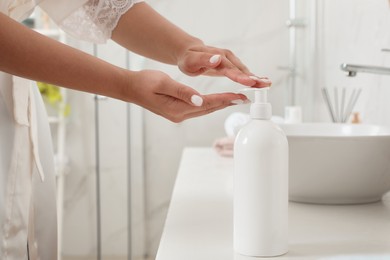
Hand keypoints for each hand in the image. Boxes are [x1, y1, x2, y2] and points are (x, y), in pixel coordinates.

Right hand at [125, 70, 248, 121]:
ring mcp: (179, 115)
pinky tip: (217, 100)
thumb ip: (182, 92)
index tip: (240, 96)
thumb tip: (200, 100)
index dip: (225, 99)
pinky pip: (199, 108)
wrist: (131, 88)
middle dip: (227, 103)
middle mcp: (180, 115)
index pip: (208, 104)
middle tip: (245, 98)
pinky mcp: (177, 111)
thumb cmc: (144, 83)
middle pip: (210, 109)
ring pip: (205, 109)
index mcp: (178, 108)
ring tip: (236, 98)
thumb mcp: (163, 83)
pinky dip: (211, 103)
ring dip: (221, 104)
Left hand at [177, 45, 271, 87]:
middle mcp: (225, 57)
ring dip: (256, 78)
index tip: (250, 81)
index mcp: (216, 57)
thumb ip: (204, 60)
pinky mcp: (231, 64)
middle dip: (253, 78)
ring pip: (244, 70)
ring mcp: (229, 60)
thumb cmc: (188, 58)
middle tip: (264, 85)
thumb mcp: (191, 60)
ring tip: (267, 84)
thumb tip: (217, 59)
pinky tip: (261, 82)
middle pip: (241, 69)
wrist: (189, 52)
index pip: (230, 68)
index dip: (240, 76)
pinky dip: (252, 77)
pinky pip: (242, 71)